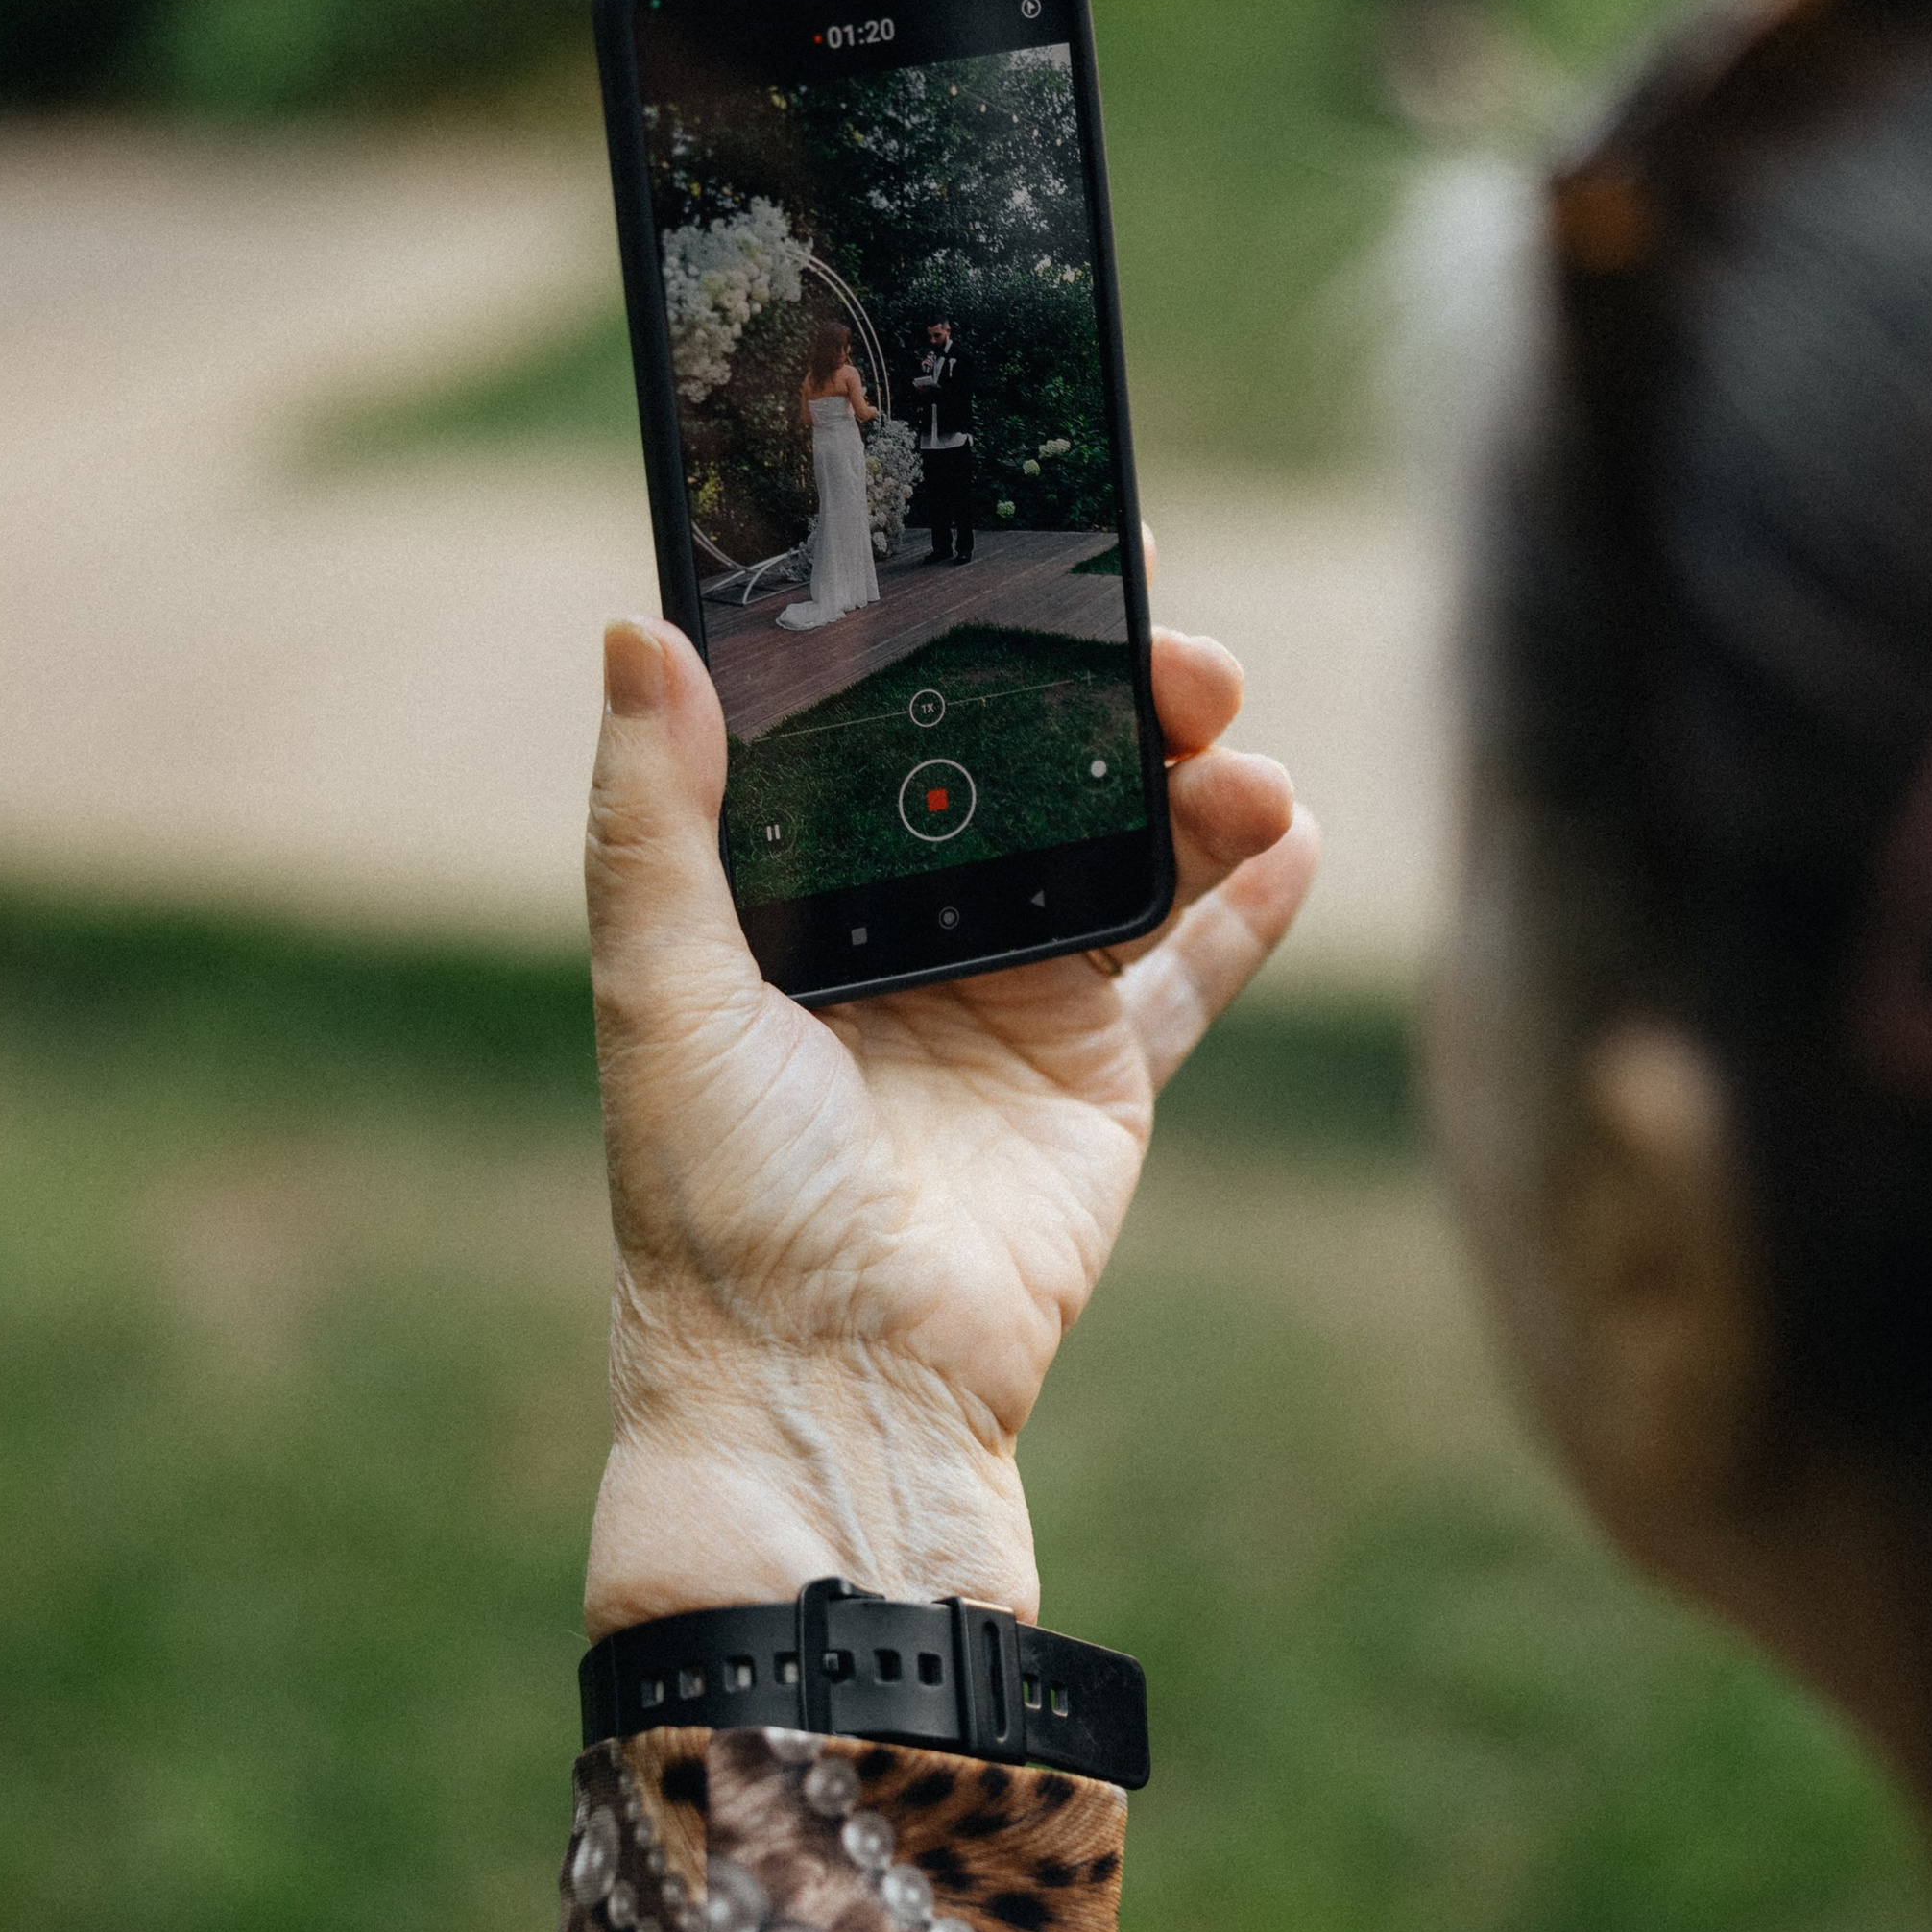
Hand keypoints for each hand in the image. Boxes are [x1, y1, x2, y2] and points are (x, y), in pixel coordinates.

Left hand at [581, 563, 1316, 1634]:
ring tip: (1244, 755)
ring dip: (1198, 782)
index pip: (897, 725)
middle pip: (1038, 770)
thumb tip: (638, 629)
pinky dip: (1253, 900)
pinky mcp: (1099, 1075)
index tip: (1035, 549)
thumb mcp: (659, 986)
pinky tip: (1294, 831)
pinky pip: (1195, 969)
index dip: (966, 636)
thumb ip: (653, 813)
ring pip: (1132, 849)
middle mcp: (915, 930)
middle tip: (1180, 652)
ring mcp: (1016, 997)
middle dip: (1115, 696)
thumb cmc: (717, 1199)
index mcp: (805, 894)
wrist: (829, 1382)